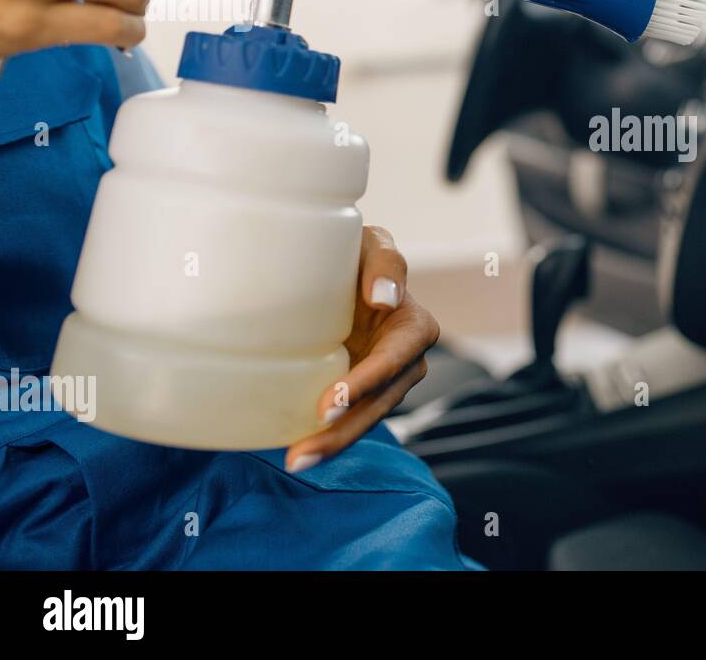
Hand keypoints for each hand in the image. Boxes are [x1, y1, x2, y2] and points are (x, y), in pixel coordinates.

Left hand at [285, 226, 438, 471]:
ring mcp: (380, 382)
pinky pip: (344, 419)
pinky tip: (291, 450)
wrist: (334, 269)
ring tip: (294, 460)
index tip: (328, 405)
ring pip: (362, 420)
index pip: (393, 363)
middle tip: (302, 452)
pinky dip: (321, 436)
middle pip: (377, 405)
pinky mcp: (355, 392)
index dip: (363, 386)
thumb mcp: (374, 244)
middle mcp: (404, 362)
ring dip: (331, 444)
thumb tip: (384, 299)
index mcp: (414, 329)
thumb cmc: (357, 251)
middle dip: (343, 432)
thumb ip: (387, 262)